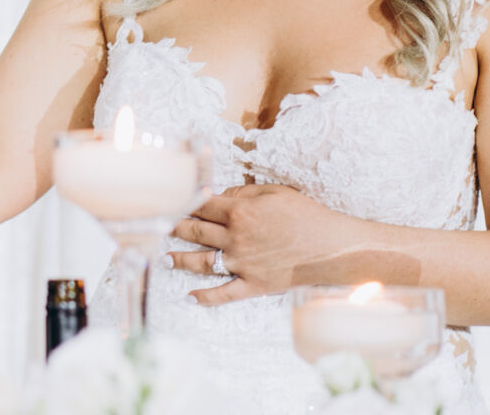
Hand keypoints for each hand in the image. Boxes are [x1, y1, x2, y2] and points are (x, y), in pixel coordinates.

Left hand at [169, 184, 365, 306]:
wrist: (331, 247)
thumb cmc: (306, 215)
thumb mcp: (275, 192)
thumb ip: (244, 191)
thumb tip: (220, 195)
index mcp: (240, 211)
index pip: (202, 205)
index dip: (185, 201)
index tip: (171, 201)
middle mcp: (236, 238)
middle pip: (196, 232)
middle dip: (174, 227)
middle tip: (158, 226)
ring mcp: (243, 264)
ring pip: (202, 262)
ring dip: (180, 260)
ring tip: (164, 258)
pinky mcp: (254, 285)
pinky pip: (225, 293)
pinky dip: (206, 297)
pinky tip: (190, 297)